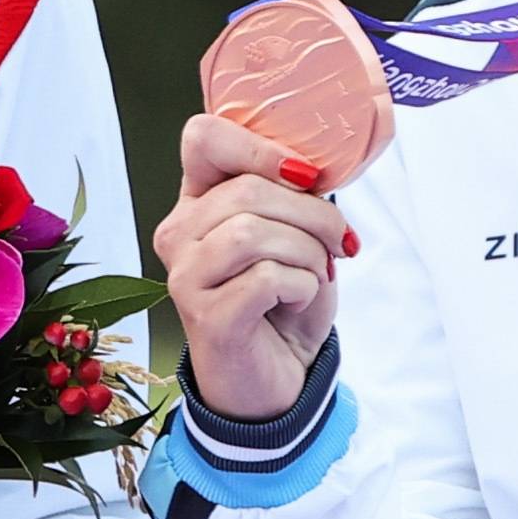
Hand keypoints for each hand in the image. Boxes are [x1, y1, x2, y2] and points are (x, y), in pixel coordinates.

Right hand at [153, 110, 350, 420]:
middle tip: (339, 244)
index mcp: (197, 203)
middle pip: (247, 189)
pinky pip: (265, 277)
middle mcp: (178, 234)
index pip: (203, 138)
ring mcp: (185, 277)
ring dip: (308, 252)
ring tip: (317, 275)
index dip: (260, 147)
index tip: (304, 177)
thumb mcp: (293, 236)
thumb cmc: (283, 304)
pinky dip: (301, 285)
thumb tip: (312, 170)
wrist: (276, 380)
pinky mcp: (206, 317)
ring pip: (252, 231)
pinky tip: (298, 300)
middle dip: (312, 214)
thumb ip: (291, 196)